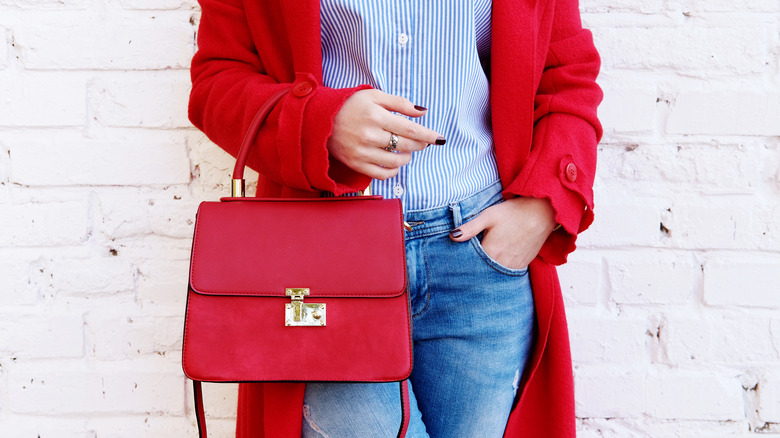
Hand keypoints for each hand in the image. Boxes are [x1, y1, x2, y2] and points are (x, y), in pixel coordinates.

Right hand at [328, 89, 444, 179]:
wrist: (320, 120)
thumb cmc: (350, 105)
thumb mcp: (374, 96)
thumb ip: (399, 103)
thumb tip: (422, 112)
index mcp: (376, 116)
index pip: (410, 130)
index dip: (428, 135)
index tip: (440, 139)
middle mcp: (369, 135)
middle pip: (405, 146)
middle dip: (419, 144)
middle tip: (423, 141)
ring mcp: (362, 152)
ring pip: (395, 162)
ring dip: (407, 157)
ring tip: (407, 150)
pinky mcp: (356, 164)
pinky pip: (381, 174)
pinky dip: (393, 171)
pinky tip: (395, 162)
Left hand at [449, 197, 557, 269]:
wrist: (542, 213)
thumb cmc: (514, 212)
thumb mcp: (488, 216)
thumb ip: (470, 228)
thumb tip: (452, 236)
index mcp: (490, 252)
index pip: (470, 264)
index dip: (463, 262)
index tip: (457, 260)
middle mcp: (501, 263)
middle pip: (482, 271)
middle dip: (474, 268)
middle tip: (465, 265)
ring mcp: (513, 266)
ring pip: (495, 274)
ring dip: (487, 271)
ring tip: (481, 263)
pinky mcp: (522, 265)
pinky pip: (507, 273)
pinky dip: (499, 270)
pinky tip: (495, 262)